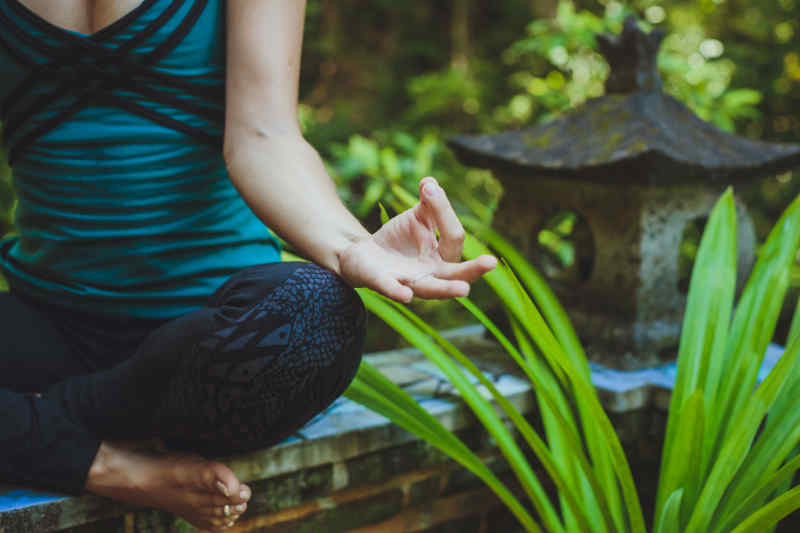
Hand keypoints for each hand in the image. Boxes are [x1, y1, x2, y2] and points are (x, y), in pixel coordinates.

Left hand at [338, 177, 496, 302]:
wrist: (366, 254)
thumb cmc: (401, 238)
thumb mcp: (418, 218)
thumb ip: (429, 202)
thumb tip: (430, 182)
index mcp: (444, 256)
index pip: (453, 236)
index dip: (443, 210)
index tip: (428, 188)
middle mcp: (432, 273)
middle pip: (457, 273)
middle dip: (474, 269)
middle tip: (492, 262)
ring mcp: (409, 282)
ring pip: (431, 289)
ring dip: (447, 290)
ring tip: (464, 290)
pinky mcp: (383, 284)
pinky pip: (392, 290)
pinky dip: (398, 293)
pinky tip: (406, 296)